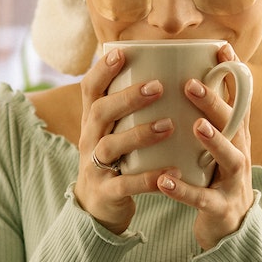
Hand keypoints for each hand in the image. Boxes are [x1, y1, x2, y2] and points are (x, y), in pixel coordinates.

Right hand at [72, 45, 178, 234]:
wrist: (97, 208)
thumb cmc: (117, 159)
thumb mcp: (115, 130)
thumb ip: (130, 107)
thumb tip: (165, 68)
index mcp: (93, 121)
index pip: (89, 89)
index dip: (102, 70)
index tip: (121, 53)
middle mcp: (89, 140)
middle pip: (100, 113)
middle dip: (128, 98)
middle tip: (159, 86)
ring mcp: (95, 167)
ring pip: (110, 146)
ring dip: (140, 134)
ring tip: (170, 125)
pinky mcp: (107, 192)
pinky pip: (126, 184)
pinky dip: (148, 178)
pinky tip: (172, 171)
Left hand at [154, 41, 255, 250]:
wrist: (230, 229)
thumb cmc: (215, 177)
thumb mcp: (215, 145)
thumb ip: (205, 116)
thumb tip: (182, 75)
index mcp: (235, 135)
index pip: (239, 99)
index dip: (233, 73)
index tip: (220, 47)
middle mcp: (239, 153)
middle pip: (233, 123)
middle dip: (214, 102)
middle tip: (190, 83)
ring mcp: (233, 181)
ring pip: (229, 157)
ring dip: (213, 140)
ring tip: (194, 126)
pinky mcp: (221, 208)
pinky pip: (202, 198)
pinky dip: (184, 190)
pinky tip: (164, 181)